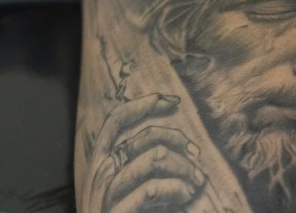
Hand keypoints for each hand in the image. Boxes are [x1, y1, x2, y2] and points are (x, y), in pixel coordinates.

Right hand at [82, 94, 211, 212]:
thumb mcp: (127, 186)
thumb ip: (138, 163)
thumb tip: (175, 144)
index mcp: (100, 162)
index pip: (117, 120)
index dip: (145, 104)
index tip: (173, 101)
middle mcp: (99, 174)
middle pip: (144, 137)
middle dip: (178, 141)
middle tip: (196, 157)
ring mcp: (106, 195)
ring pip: (154, 159)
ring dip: (184, 168)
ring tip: (196, 182)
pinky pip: (152, 189)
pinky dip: (177, 188)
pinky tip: (186, 194)